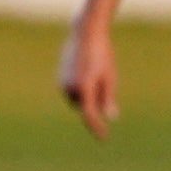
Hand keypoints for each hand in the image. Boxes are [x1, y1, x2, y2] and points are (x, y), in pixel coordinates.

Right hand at [59, 21, 116, 139]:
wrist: (85, 33)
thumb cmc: (102, 54)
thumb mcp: (110, 76)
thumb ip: (108, 97)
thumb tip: (109, 116)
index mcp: (84, 88)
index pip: (90, 115)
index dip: (97, 128)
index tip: (104, 137)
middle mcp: (69, 87)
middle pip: (83, 106)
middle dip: (93, 102)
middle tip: (105, 81)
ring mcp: (62, 82)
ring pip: (76, 98)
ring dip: (86, 94)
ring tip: (97, 72)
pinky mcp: (60, 76)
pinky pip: (71, 89)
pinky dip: (80, 87)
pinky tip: (89, 69)